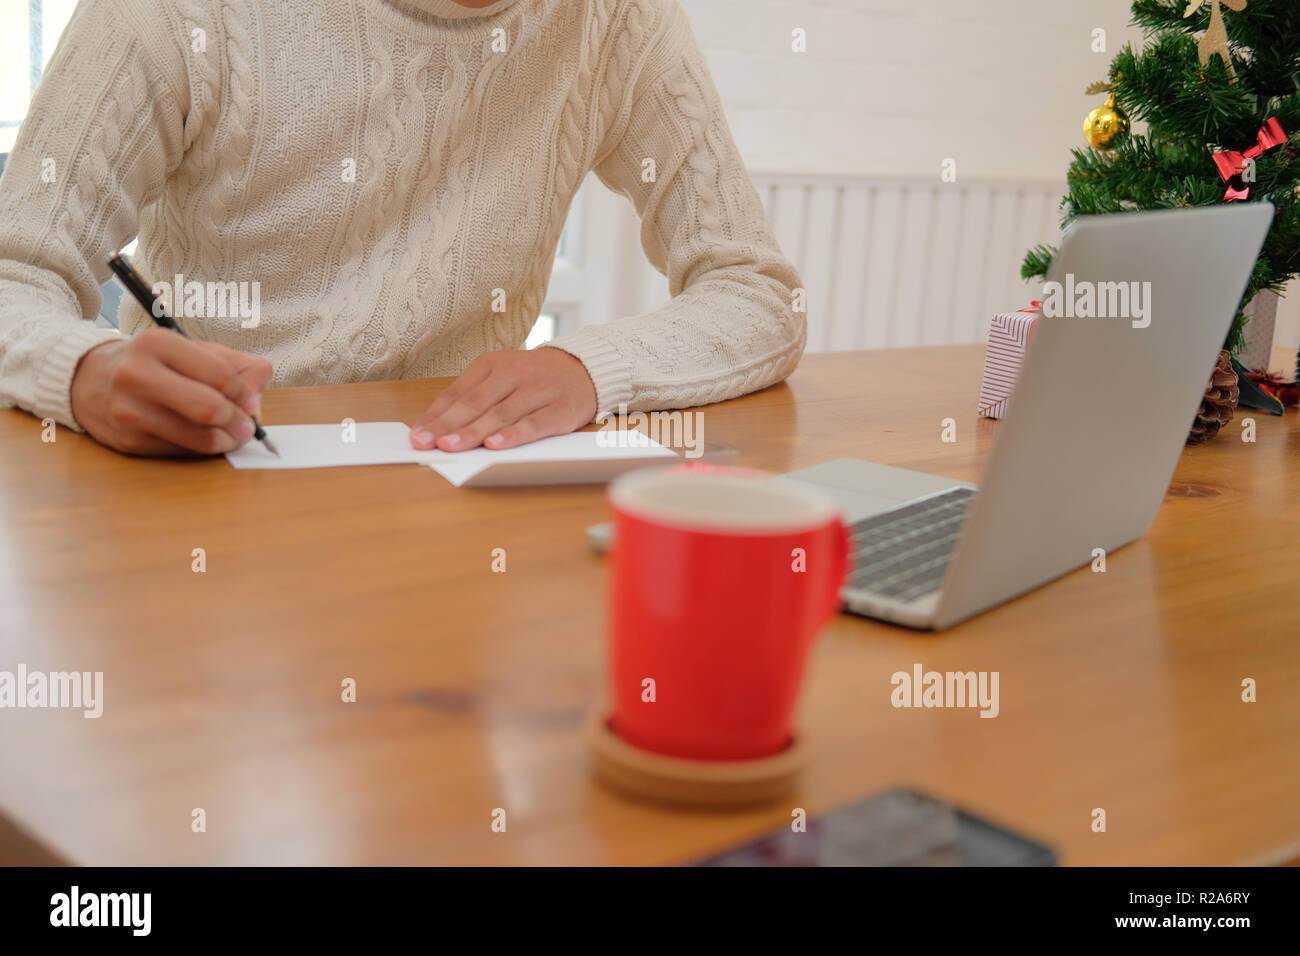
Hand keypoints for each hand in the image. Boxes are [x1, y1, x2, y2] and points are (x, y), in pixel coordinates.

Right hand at [70, 329, 272, 455]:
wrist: (88, 379)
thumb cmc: (153, 364)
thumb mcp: (191, 350)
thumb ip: (235, 365)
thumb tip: (257, 396)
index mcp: (157, 344)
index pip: (221, 375)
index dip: (244, 393)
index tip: (250, 401)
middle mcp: (138, 375)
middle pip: (210, 408)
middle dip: (239, 422)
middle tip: (248, 426)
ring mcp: (129, 410)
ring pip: (199, 437)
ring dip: (227, 441)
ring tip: (232, 436)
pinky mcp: (127, 440)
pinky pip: (181, 451)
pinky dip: (201, 449)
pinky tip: (202, 438)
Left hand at [410, 348, 596, 451]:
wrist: (584, 369)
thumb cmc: (534, 379)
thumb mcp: (501, 377)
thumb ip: (473, 398)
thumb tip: (438, 427)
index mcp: (492, 364)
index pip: (457, 392)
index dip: (436, 415)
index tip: (418, 436)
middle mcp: (514, 374)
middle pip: (475, 403)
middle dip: (448, 425)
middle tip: (428, 444)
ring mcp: (538, 391)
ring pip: (501, 414)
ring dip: (474, 432)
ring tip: (453, 446)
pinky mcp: (559, 409)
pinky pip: (534, 424)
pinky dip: (514, 434)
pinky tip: (496, 444)